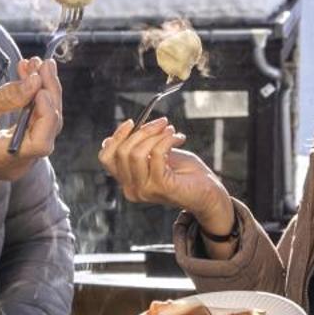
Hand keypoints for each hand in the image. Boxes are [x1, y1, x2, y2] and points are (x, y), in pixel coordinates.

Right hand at [0, 59, 61, 203]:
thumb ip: (6, 97)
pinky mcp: (23, 152)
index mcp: (1, 158)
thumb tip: (35, 81)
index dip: (46, 112)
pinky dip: (36, 103)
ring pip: (46, 125)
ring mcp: (22, 160)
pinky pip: (37, 126)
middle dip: (49, 93)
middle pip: (49, 129)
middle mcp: (18, 164)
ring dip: (43, 93)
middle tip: (41, 64)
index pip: (40, 142)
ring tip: (34, 66)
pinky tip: (29, 80)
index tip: (39, 84)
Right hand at [97, 117, 233, 228]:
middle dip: (142, 131)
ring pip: (136, 153)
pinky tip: (177, 138)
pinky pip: (157, 154)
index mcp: (127, 181)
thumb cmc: (184, 173)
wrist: (207, 192)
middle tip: (161, 123)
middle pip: (121, 152)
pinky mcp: (160, 187)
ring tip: (170, 131)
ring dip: (155, 135)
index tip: (131, 122)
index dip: (116, 137)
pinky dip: (167, 140)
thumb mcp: (157, 155)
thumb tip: (126, 128)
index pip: (106, 158)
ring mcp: (144, 190)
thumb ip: (140, 146)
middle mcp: (131, 189)